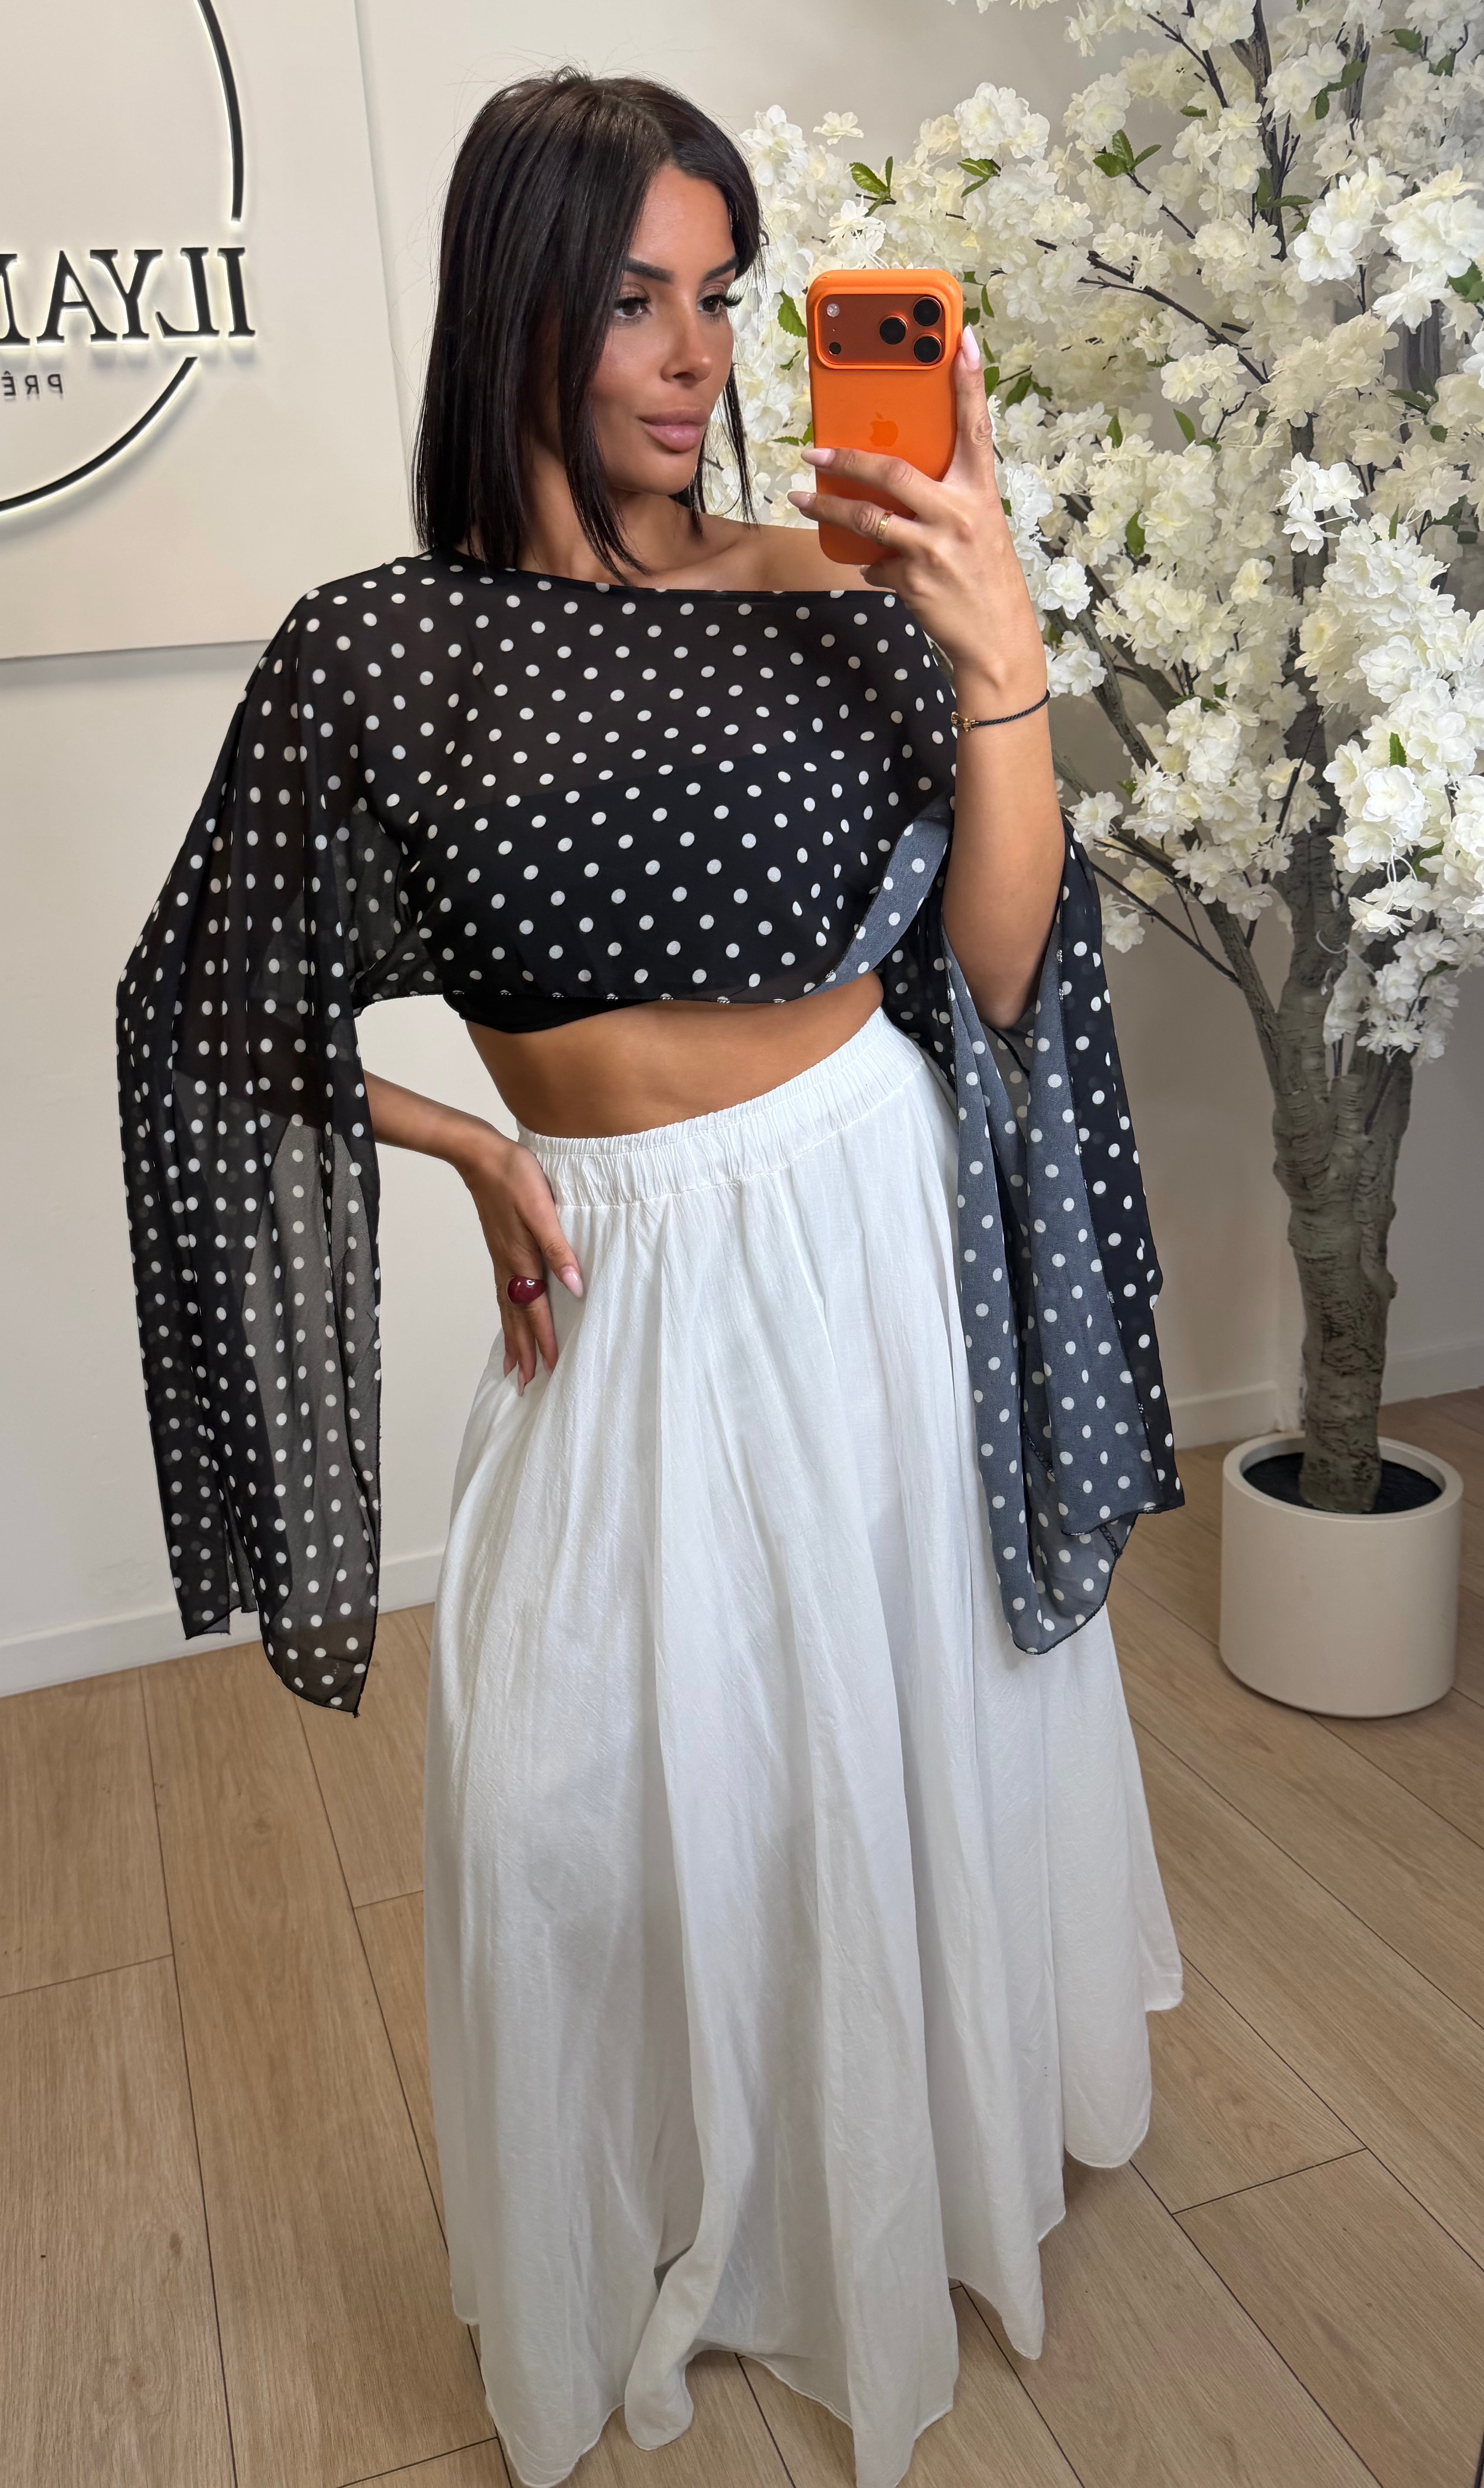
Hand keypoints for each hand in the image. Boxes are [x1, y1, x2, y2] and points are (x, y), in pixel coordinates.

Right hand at [460, 1131, 583, 1394]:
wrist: (481, 1156)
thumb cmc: (515, 1178)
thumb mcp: (543, 1211)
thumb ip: (560, 1249)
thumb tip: (576, 1287)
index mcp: (522, 1260)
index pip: (536, 1311)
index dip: (545, 1340)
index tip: (551, 1369)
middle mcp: (509, 1266)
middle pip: (517, 1319)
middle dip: (524, 1352)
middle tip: (527, 1384)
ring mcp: (501, 1260)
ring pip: (508, 1309)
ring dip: (512, 1338)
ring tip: (514, 1365)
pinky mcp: (499, 1249)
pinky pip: (503, 1293)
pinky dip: (506, 1314)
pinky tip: (509, 1317)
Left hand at [787, 326, 1045, 702]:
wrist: (996, 641)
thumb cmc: (985, 579)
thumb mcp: (978, 529)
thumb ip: (946, 500)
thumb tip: (899, 484)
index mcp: (980, 494)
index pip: (975, 428)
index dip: (968, 383)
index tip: (960, 340)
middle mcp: (959, 514)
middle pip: (893, 471)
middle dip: (847, 459)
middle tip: (813, 451)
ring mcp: (935, 548)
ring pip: (867, 518)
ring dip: (828, 508)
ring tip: (803, 499)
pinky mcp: (915, 580)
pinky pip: (876, 564)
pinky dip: (870, 565)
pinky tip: (871, 568)